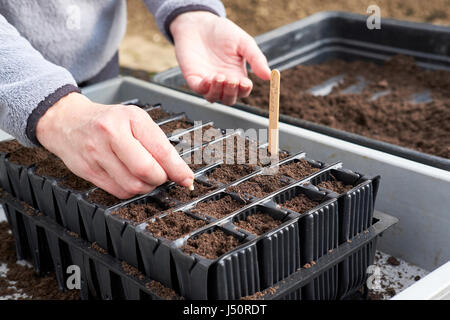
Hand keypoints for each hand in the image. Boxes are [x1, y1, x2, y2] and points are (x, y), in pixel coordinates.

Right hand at [36, 92, 193, 198]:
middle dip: (160, 179)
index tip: (187, 179)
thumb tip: (179, 172)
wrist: (66, 121)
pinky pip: (119, 192)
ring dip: (146, 186)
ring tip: (144, 175)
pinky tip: (129, 178)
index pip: (160, 150)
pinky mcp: (88, 171)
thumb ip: (157, 143)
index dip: (177, 170)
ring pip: (133, 186)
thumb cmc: (108, 121)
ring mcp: (97, 154)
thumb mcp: (135, 119)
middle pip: (146, 172)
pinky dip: (131, 190)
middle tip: (161, 174)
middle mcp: (111, 135)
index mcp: (130, 118)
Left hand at [170, 11, 270, 105]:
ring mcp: (207, 81)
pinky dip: (204, 88)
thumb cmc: (222, 32)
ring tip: (220, 77)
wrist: (199, 22)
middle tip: (232, 79)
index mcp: (237, 75)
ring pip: (214, 98)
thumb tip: (269, 75)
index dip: (244, 90)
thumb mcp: (244, 43)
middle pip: (229, 98)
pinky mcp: (194, 78)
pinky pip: (199, 89)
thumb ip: (256, 59)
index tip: (246, 83)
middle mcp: (223, 82)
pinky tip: (209, 79)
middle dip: (231, 92)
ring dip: (218, 91)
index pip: (243, 91)